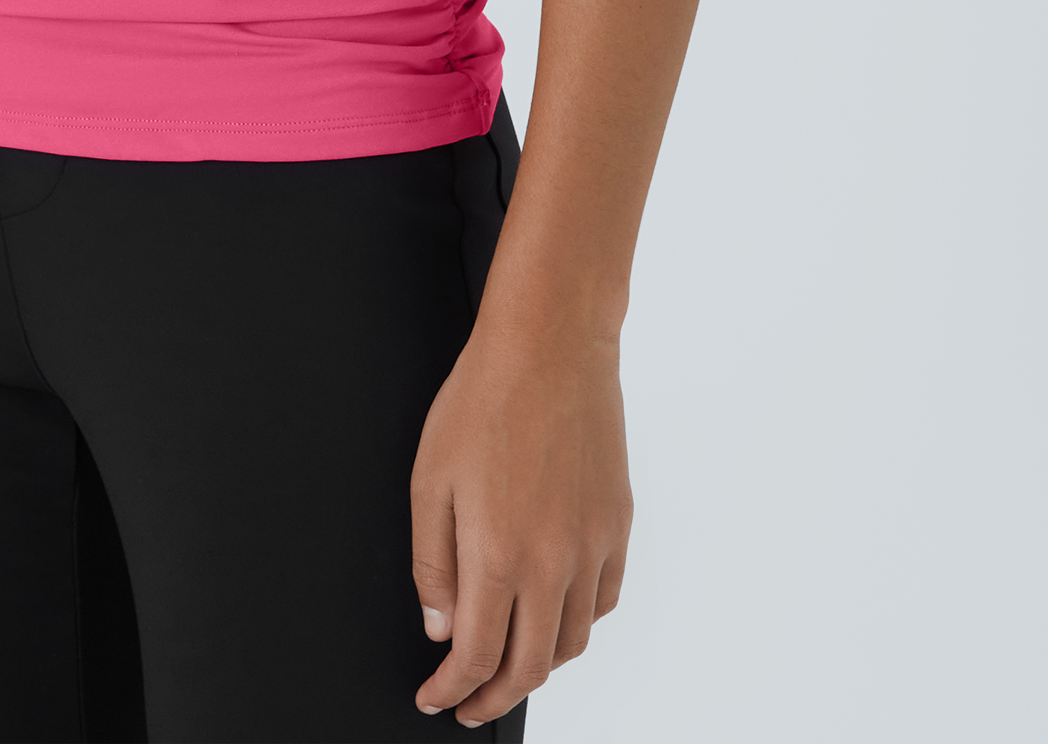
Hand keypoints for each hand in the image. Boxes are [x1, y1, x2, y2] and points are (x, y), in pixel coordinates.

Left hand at [410, 323, 631, 726]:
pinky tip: (554, 617)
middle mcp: (552, 563)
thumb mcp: (429, 480)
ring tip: (508, 665)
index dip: (452, 690)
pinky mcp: (618, 525)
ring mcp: (593, 547)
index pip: (476, 656)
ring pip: (571, 642)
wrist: (550, 345)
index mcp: (498, 555)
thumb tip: (440, 627)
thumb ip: (432, 565)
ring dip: (537, 667)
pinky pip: (603, 602)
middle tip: (468, 703)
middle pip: (529, 667)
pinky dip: (576, 626)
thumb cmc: (484, 399)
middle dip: (492, 698)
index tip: (435, 697)